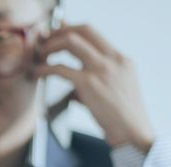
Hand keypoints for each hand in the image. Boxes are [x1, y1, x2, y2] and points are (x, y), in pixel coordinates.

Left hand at [35, 23, 155, 152]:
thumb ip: (98, 83)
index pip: (94, 33)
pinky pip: (60, 68)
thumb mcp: (117, 92)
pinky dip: (44, 68)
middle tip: (46, 41)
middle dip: (60, 31)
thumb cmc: (123, 119)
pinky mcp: (89, 84)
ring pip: (70, 41)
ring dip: (51, 45)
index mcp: (121, 59)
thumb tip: (74, 88)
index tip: (58, 33)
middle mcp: (113, 59)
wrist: (133, 133)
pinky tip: (37, 73)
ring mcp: (101, 69)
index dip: (72, 29)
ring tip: (40, 55)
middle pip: (82, 30)